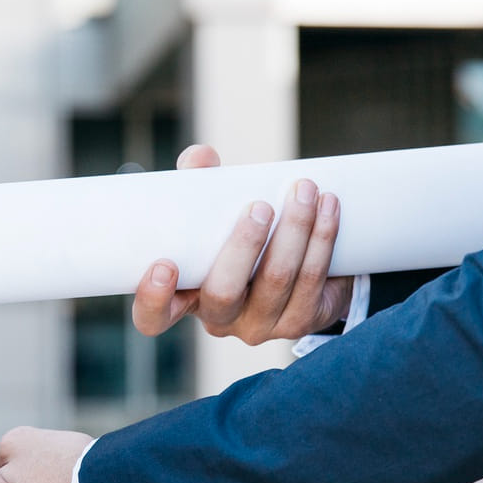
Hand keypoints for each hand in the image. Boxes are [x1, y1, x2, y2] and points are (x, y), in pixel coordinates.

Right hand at [132, 146, 352, 343]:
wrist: (296, 267)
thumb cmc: (239, 236)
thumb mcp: (212, 213)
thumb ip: (198, 184)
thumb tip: (201, 157)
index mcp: (184, 298)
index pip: (153, 318)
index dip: (153, 299)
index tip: (164, 265)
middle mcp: (219, 319)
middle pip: (223, 294)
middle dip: (243, 248)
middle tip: (260, 208)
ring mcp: (260, 325)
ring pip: (276, 281)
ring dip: (295, 231)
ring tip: (304, 191)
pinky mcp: (299, 321)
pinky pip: (311, 280)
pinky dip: (322, 239)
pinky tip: (329, 208)